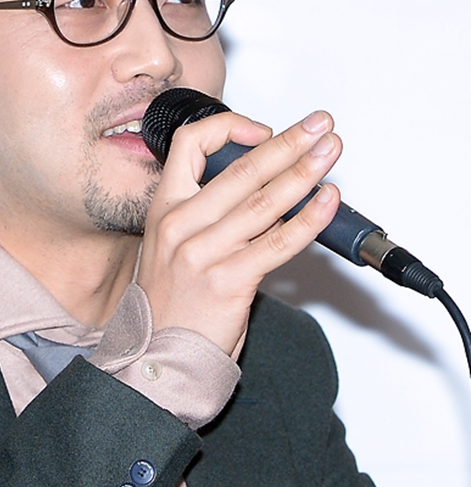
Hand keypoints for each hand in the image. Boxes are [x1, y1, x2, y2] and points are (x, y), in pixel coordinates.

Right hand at [137, 109, 341, 356]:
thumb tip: (272, 193)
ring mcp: (202, 252)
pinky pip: (277, 243)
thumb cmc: (171, 307)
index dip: (229, 129)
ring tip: (330, 152)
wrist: (156, 361)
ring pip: (264, 200)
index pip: (189, 146)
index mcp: (165, 210)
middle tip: (319, 125)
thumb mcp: (174, 249)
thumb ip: (212, 217)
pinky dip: (308, 220)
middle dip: (289, 142)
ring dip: (305, 171)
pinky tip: (327, 203)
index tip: (262, 130)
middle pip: (241, 168)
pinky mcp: (228, 281)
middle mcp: (180, 225)